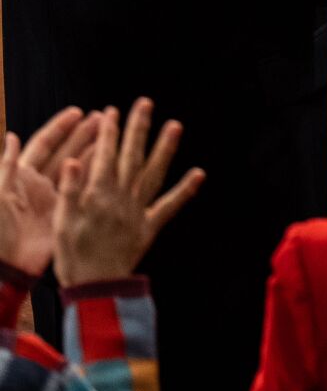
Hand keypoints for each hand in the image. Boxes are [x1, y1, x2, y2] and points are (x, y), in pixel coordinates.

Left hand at [0, 108, 99, 276]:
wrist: (6, 267)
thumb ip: (6, 166)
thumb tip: (12, 136)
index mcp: (21, 177)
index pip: (43, 145)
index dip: (59, 128)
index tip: (78, 113)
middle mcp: (39, 184)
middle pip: (64, 152)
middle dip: (83, 134)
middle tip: (103, 118)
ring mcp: (54, 199)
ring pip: (78, 169)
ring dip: (94, 151)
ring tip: (113, 135)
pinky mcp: (65, 214)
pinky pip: (84, 190)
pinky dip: (97, 176)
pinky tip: (112, 164)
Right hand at [53, 101, 202, 286]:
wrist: (95, 287)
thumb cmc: (73, 256)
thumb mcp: (62, 223)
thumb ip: (70, 191)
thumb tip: (74, 160)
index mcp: (98, 195)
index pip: (104, 156)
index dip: (108, 133)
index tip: (111, 112)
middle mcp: (122, 198)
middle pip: (131, 157)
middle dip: (137, 129)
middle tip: (145, 103)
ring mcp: (139, 211)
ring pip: (154, 173)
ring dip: (165, 149)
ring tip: (176, 125)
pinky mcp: (151, 226)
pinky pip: (171, 206)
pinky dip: (186, 190)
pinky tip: (200, 173)